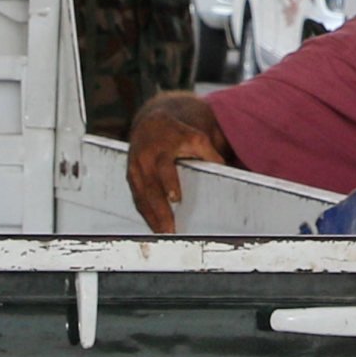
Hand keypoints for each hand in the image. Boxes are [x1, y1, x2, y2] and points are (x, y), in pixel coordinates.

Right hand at [122, 92, 230, 232]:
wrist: (151, 122)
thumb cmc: (179, 133)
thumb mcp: (196, 135)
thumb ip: (209, 152)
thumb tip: (223, 169)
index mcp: (163, 144)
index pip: (165, 165)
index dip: (169, 181)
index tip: (175, 198)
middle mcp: (147, 155)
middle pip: (152, 185)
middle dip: (160, 208)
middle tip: (170, 228)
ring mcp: (136, 166)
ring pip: (143, 195)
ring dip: (152, 216)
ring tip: (165, 234)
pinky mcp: (131, 176)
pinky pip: (137, 198)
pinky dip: (146, 214)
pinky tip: (156, 228)